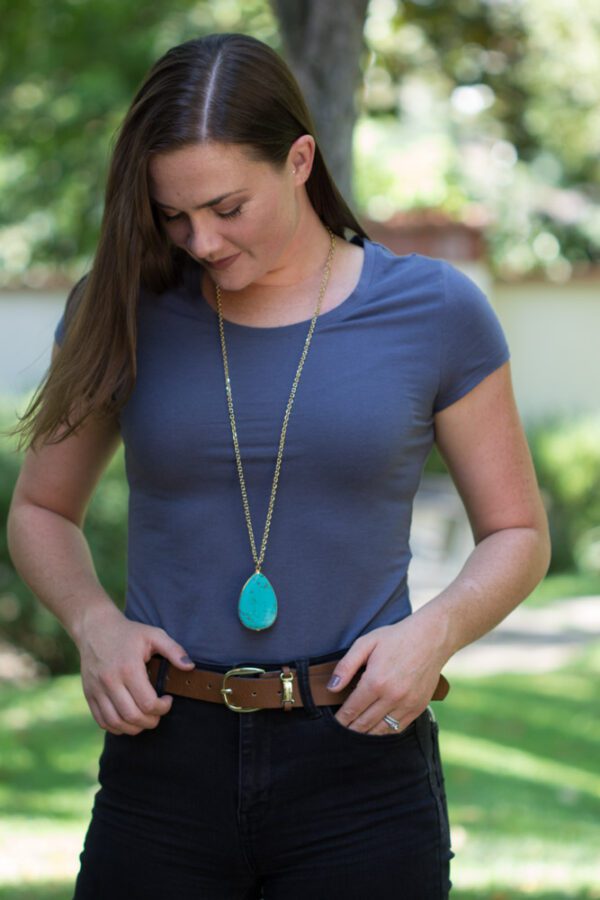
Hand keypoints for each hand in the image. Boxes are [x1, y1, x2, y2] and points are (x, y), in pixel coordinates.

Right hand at [76, 604, 195, 735]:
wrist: (95, 628)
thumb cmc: (129, 633)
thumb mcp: (154, 634)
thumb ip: (174, 650)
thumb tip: (190, 667)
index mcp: (128, 668)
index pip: (148, 703)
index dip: (163, 708)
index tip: (168, 700)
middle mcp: (110, 681)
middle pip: (132, 717)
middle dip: (151, 721)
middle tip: (158, 713)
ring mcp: (97, 690)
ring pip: (116, 723)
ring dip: (134, 728)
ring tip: (145, 718)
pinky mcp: (89, 695)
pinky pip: (102, 721)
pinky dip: (116, 727)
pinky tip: (128, 720)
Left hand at [326, 612, 447, 734]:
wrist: (431, 638)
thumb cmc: (396, 638)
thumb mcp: (366, 643)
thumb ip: (346, 666)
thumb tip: (332, 688)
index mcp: (376, 681)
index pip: (352, 710)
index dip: (340, 719)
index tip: (333, 723)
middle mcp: (392, 697)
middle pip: (364, 724)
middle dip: (349, 730)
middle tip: (340, 732)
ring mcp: (407, 704)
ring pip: (380, 730)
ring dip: (366, 734)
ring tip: (355, 733)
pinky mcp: (418, 707)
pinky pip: (398, 728)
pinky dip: (384, 731)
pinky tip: (376, 729)